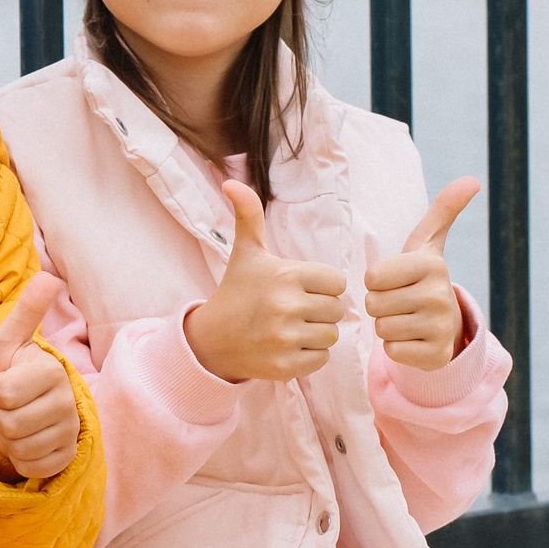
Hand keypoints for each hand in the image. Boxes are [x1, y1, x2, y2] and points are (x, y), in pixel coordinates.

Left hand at [0, 273, 78, 481]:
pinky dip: (21, 458)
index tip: (6, 382)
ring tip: (17, 420)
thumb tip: (48, 277)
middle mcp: (68, 401)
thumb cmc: (9, 370)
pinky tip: (27, 440)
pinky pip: (32, 468)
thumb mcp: (7, 341)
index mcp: (52, 371)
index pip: (3, 394)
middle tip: (10, 404)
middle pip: (9, 425)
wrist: (18, 405)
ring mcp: (70, 431)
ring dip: (8, 438)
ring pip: (20, 448)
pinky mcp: (67, 457)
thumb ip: (26, 313)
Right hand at [184, 181, 348, 382]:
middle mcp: (286, 307)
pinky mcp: (286, 366)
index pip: (337, 282)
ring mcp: (285, 338)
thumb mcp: (246, 252)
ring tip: (290, 328)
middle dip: (320, 310)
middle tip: (293, 310)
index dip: (321, 287)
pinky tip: (286, 346)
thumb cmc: (237, 292)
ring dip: (315, 333)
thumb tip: (231, 181)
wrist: (211, 340)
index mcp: (285, 275)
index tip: (299, 289)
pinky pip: (321, 359)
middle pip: (337, 310)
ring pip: (331, 335)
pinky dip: (309, 356)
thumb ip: (248, 215)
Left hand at [365, 178, 479, 372]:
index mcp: (431, 266)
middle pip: (374, 303)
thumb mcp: (428, 243)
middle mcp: (439, 296)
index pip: (372, 278)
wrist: (447, 325)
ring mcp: (440, 328)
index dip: (378, 282)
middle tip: (401, 302)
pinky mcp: (435, 356)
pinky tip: (414, 339)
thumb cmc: (422, 278)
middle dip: (381, 304)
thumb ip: (444, 209)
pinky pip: (391, 351)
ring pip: (381, 328)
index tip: (397, 281)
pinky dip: (397, 348)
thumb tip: (472, 179)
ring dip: (387, 326)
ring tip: (407, 319)